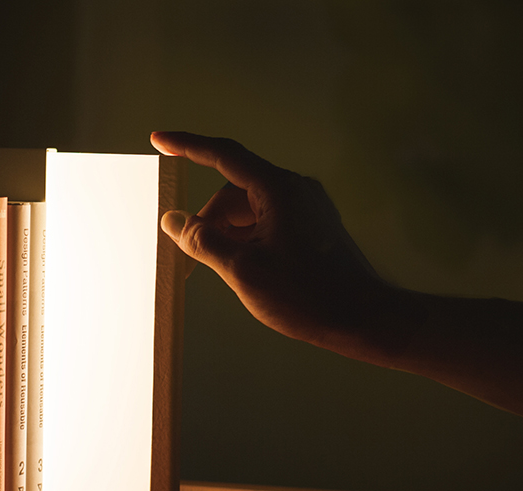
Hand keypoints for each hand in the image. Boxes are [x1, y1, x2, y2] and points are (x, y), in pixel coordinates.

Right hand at [151, 131, 420, 361]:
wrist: (361, 317)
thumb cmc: (309, 296)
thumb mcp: (242, 270)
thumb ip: (203, 241)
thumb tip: (175, 221)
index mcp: (277, 189)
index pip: (222, 155)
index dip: (186, 146)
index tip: (160, 140)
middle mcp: (294, 189)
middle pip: (234, 190)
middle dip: (210, 218)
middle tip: (196, 254)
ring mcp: (306, 207)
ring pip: (250, 208)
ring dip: (230, 232)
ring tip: (229, 270)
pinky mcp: (312, 225)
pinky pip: (268, 220)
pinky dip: (249, 238)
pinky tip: (248, 268)